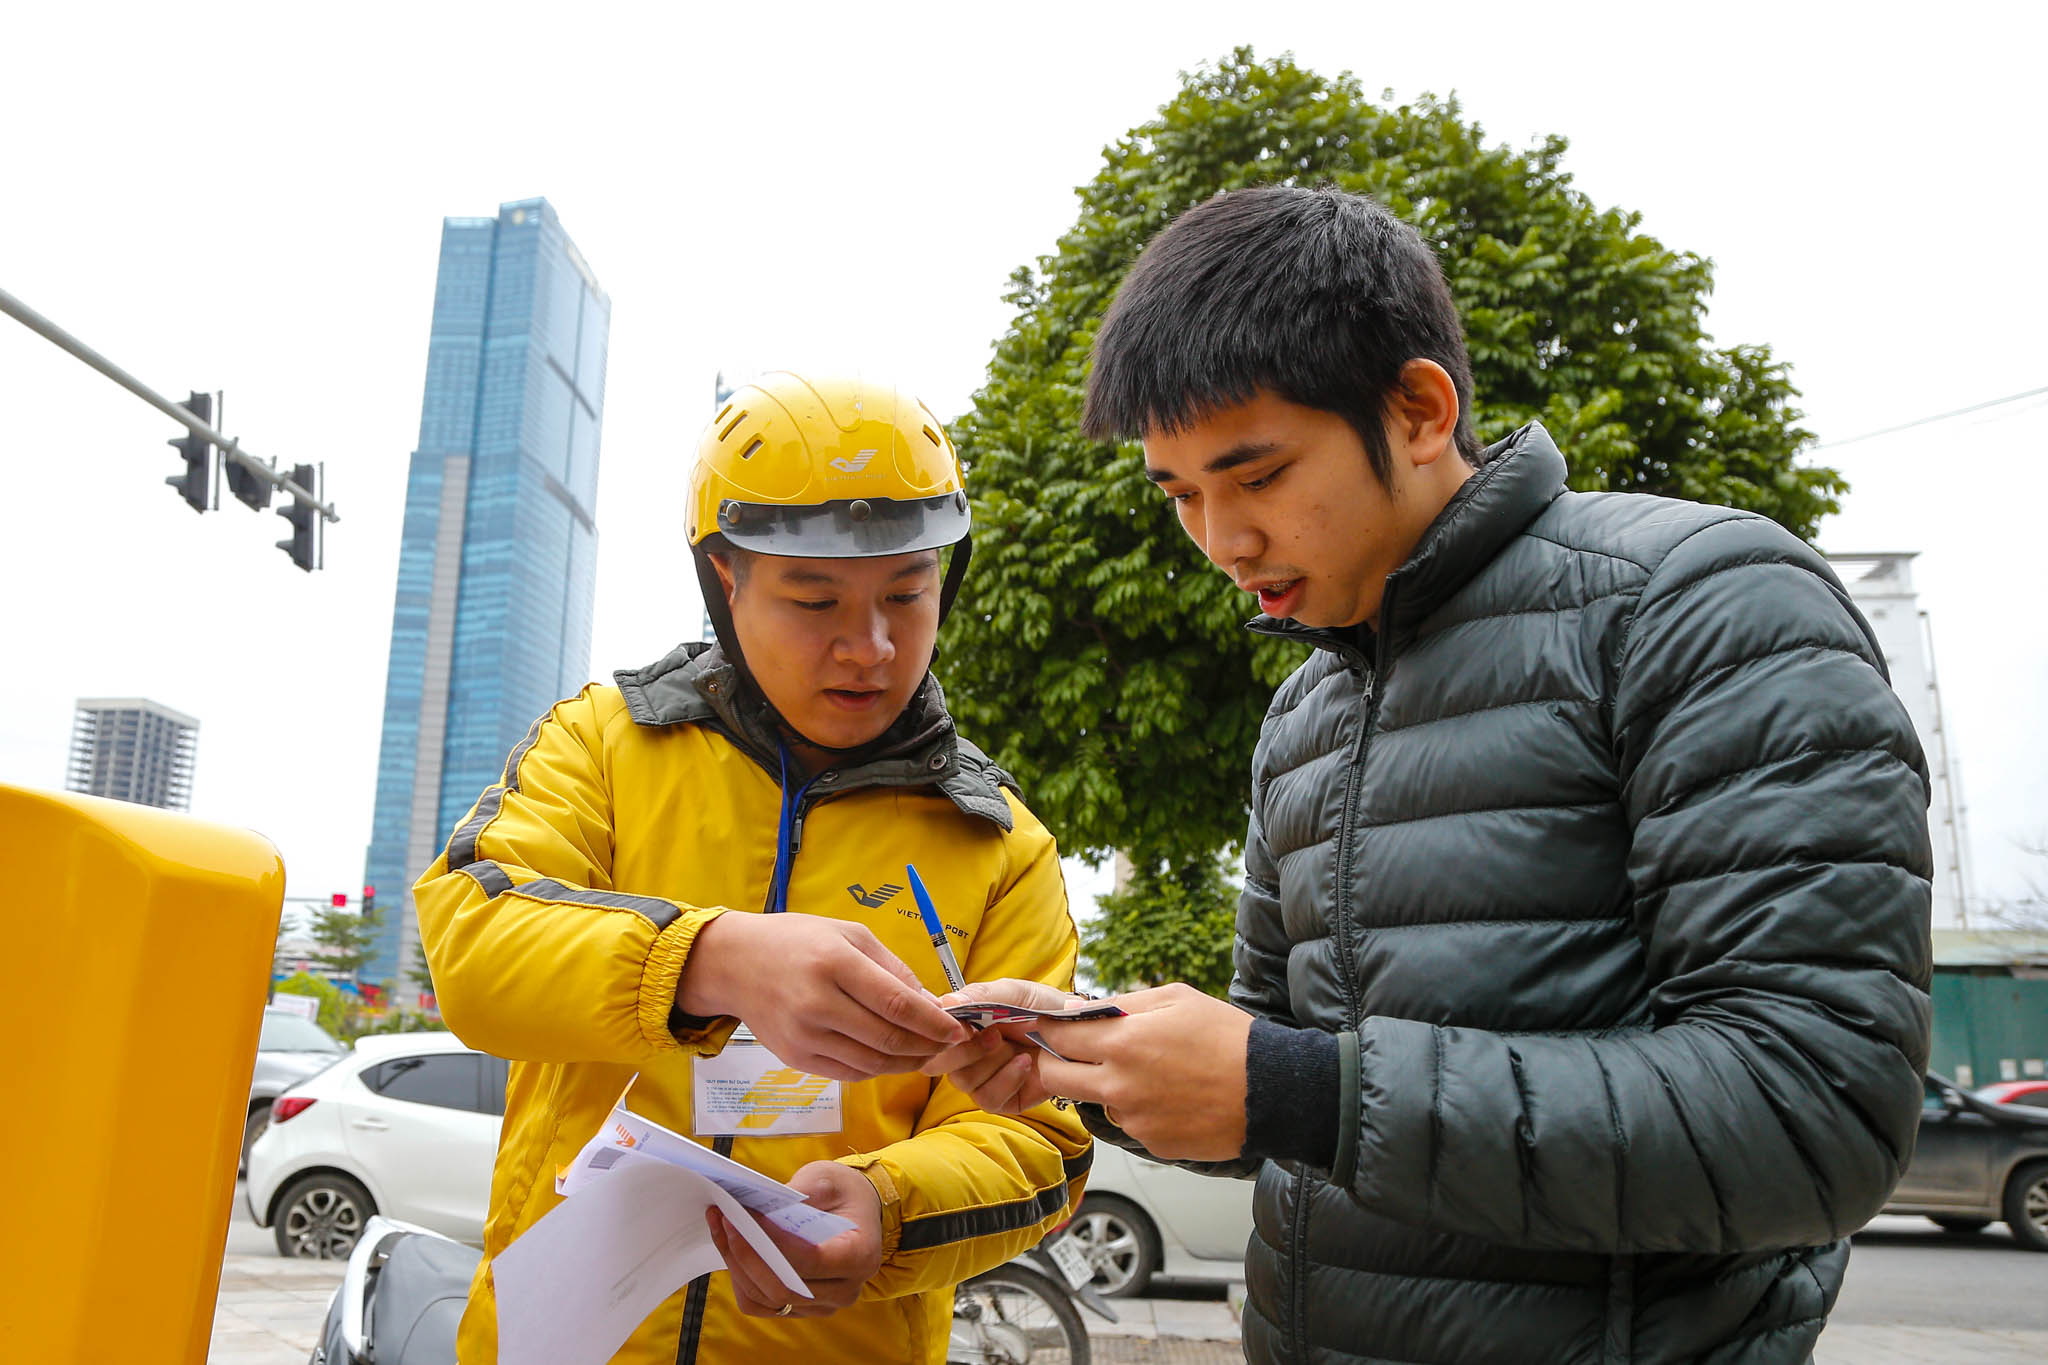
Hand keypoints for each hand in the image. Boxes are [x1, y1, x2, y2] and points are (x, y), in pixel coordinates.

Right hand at [677, 913, 967, 1080]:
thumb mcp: (849, 934)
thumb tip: (931, 1004)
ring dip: (908, 1063)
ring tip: (927, 1052)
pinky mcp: (796, 1058)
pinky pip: (849, 1072)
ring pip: (872, 1063)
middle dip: (928, 1046)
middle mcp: (817, 1003)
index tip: (959, 1029)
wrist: (735, 964)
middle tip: (950, 1044)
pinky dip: (878, 1068)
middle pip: (888, 1039)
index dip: (934, 1022)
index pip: (897, 1004)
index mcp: (834, 963)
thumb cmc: (797, 941)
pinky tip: (893, 1056)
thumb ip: (892, 969)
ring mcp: (804, 1036)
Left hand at [706, 1160, 882, 1318]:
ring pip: (767, 1298)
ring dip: (738, 1264)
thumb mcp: (828, 1179)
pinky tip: (729, 1247)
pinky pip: (759, 1303)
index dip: (775, 1241)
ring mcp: (821, 1305)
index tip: (747, 1214)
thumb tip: (757, 1207)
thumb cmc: (843, 1193)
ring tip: (721, 1225)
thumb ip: (799, 1193)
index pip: (812, 1260)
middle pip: (785, 1286)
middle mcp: (844, 1290)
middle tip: (725, 1218)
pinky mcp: (799, 1308)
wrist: (855, 1212)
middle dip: (748, 1254)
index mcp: (861, 1256)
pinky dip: (740, 1276)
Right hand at [920, 978, 1075, 1112]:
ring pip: (963, 1081)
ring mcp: (981, 1078)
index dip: (940, 1034)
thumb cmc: (1044, 1009)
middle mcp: (965, 1053)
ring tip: (1017, 1047)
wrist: (1077, 1034)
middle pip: (936, 1064)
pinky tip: (1025, 1064)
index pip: (929, 1035)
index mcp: (961, 1025)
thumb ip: (981, 995)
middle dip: (965, 1051)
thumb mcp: (1014, 993)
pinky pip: (988, 1098)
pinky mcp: (1001, 1100)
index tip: (964, 1027)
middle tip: (995, 1035)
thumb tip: (947, 1002)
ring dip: (992, 1062)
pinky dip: (1007, 1080)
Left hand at [1030, 983, 1252, 1160]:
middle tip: (1077, 1051)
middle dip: (1056, 1062)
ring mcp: (1134, 1119)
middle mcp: (1119, 1086)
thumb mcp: (1176, 998)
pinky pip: (1128, 1122)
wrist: (1273, 1091)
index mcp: (1123, 1043)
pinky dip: (1139, 1109)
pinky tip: (1172, 1096)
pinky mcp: (1151, 1144)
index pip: (1057, 1037)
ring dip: (1104, 1086)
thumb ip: (1121, 1002)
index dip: (1050, 1029)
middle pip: (1054, 1078)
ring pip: (1094, 1101)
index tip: (1053, 1025)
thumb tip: (1080, 1008)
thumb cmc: (1229, 1038)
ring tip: (1150, 1072)